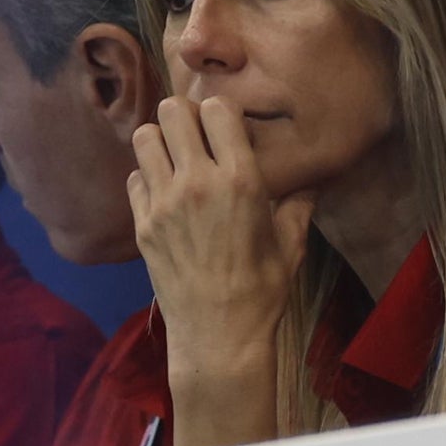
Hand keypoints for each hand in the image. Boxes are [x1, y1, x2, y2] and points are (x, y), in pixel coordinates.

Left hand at [127, 95, 313, 445]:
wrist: (219, 336)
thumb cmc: (262, 290)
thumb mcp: (291, 243)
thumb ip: (299, 202)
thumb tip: (311, 177)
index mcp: (240, 181)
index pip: (217, 109)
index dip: (221, 111)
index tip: (226, 126)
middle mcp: (197, 183)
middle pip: (172, 111)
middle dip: (185, 115)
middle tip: (196, 134)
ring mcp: (163, 203)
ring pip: (145, 137)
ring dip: (161, 141)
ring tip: (176, 158)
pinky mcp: (142, 224)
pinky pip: (134, 176)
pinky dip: (147, 176)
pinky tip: (164, 193)